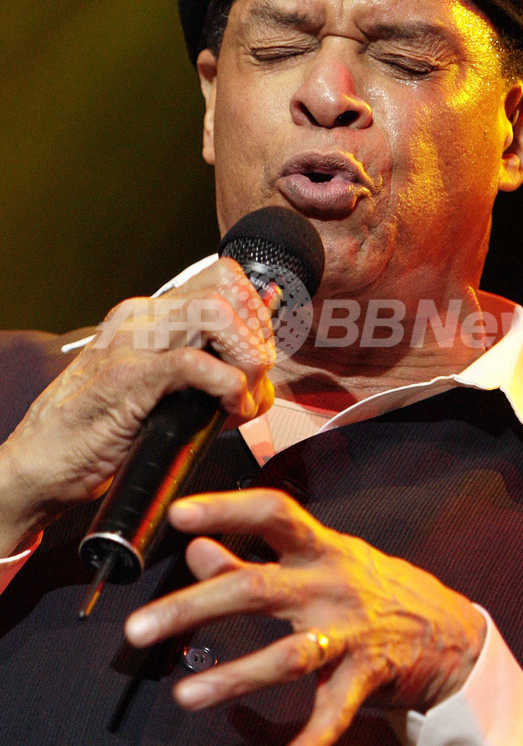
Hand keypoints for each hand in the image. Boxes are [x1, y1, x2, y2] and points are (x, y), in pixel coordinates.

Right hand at [0, 258, 274, 553]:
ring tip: (243, 397)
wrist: (37, 464)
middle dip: (258, 336)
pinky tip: (228, 410)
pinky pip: (195, 363)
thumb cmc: (96, 433)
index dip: (257, 316)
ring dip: (247, 357)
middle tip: (256, 381)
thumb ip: (205, 377)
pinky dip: (228, 387)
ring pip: (216, 313)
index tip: (260, 358)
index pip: (224, 280)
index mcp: (149, 315)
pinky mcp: (127, 379)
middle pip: (228, 288)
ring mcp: (132, 344)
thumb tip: (261, 386)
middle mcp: (141, 318)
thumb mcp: (160, 391)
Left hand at [125, 488, 485, 745]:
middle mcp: (330, 583)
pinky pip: (337, 708)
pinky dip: (315, 737)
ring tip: (186, 695)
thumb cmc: (367, 586)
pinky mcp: (369, 673)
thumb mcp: (317, 560)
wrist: (446, 626)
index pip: (272, 513)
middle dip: (194, 608)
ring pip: (288, 654)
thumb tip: (195, 548)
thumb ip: (253, 555)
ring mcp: (350, 630)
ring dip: (235, 677)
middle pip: (257, 588)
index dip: (227, 508)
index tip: (179, 514)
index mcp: (318, 547)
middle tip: (139, 629)